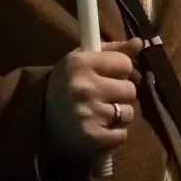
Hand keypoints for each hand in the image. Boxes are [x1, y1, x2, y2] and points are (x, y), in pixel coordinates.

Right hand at [44, 40, 142, 159]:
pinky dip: (115, 133)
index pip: (125, 63)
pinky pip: (122, 134)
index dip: (120, 70)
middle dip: (121, 93)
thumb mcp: (83, 60)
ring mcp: (89, 114)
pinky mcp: (93, 137)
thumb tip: (140, 42)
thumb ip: (113, 50)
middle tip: (104, 96)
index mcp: (80, 63)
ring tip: (101, 113)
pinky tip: (100, 128)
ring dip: (120, 114)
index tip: (109, 75)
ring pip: (129, 112)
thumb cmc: (68, 84)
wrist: (40, 118)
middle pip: (130, 89)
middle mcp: (84, 87)